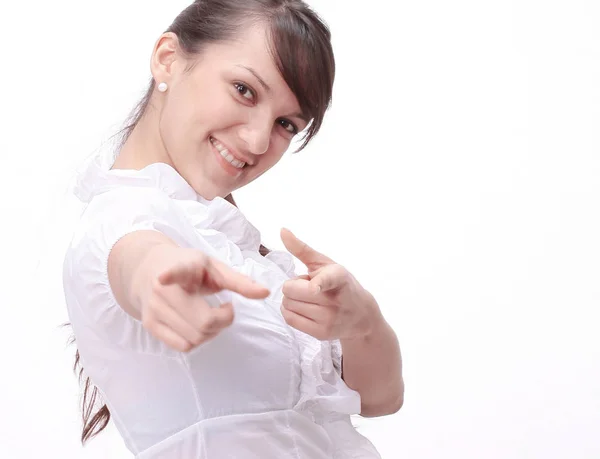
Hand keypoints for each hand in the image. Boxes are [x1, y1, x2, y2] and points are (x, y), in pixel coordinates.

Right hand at [141, 247, 269, 351]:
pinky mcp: (150, 325)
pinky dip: (198, 340)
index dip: (170, 275)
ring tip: (212, 314)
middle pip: (203, 321)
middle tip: (226, 308)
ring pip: (194, 337)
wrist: (150, 270)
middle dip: (224, 320)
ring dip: (213, 332)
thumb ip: (240, 281)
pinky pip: (183, 345)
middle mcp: (162, 290)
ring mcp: (154, 309)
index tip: (163, 278)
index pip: (175, 272)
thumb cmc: (191, 268)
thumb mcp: (215, 268)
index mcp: (180, 268)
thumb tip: (266, 293)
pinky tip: (198, 324)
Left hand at [280, 228, 381, 340]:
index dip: (318, 284)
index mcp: (339, 277)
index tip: (316, 288)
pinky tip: (303, 308)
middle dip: (294, 286)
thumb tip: (282, 230)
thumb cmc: (340, 284)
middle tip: (310, 287)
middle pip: (290, 290)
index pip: (326, 281)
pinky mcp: (321, 333)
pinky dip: (290, 311)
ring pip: (287, 304)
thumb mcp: (325, 263)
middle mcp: (335, 300)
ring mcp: (329, 319)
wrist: (360, 315)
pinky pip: (289, 319)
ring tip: (311, 299)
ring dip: (292, 299)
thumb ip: (302, 248)